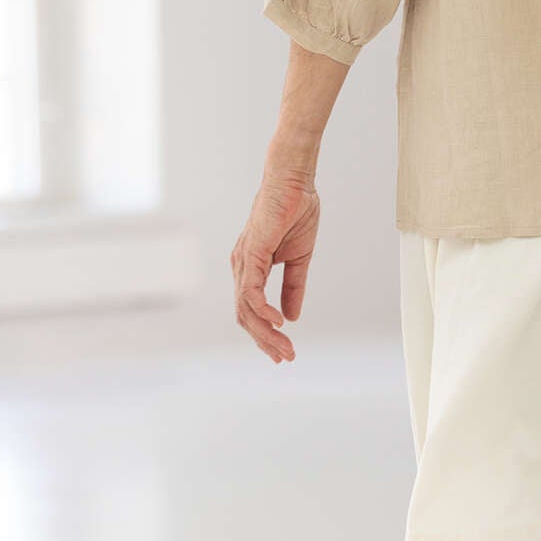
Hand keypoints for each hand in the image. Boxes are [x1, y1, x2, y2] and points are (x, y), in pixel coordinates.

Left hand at [230, 173, 319, 362]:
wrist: (294, 182)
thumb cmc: (295, 212)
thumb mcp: (299, 259)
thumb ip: (293, 287)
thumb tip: (293, 317)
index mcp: (251, 268)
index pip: (251, 311)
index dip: (266, 334)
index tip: (284, 351)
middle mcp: (242, 268)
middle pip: (245, 317)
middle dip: (265, 341)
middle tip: (286, 358)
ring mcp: (243, 262)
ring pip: (246, 310)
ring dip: (266, 333)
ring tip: (286, 348)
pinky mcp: (250, 254)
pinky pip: (250, 291)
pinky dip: (263, 310)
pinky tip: (278, 323)